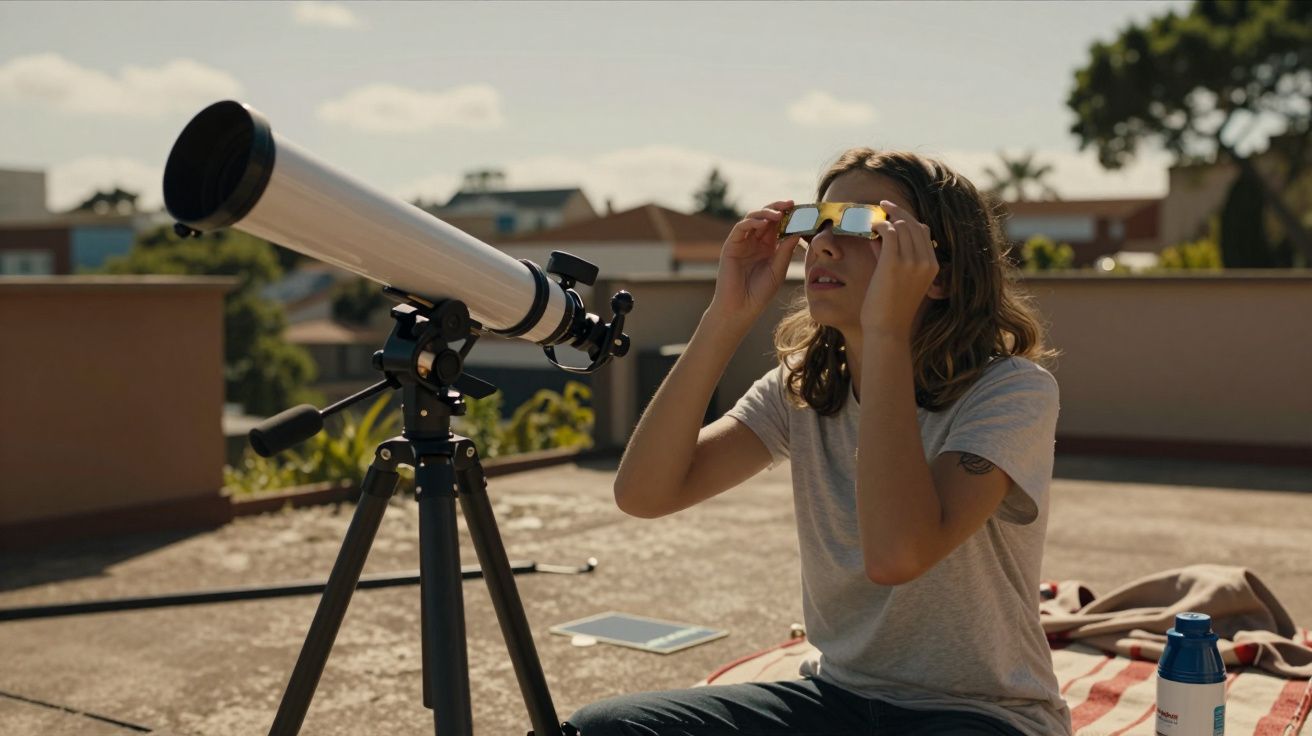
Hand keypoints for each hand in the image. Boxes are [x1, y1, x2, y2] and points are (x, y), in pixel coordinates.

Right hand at [710, 200, 803, 322]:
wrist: (741, 308)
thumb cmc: (760, 293)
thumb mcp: (778, 269)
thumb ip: (786, 250)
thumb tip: (798, 230)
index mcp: (768, 247)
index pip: (778, 225)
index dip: (789, 216)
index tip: (801, 210)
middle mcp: (755, 242)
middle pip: (766, 217)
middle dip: (778, 208)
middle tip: (790, 204)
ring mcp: (743, 242)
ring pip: (753, 218)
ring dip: (766, 212)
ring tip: (779, 214)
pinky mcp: (731, 245)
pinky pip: (741, 228)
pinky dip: (752, 222)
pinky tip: (763, 223)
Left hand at [860, 199, 940, 340]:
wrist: (887, 330)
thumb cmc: (890, 309)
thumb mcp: (899, 280)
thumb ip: (892, 257)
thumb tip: (879, 237)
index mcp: (932, 266)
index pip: (923, 232)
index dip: (908, 219)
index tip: (894, 213)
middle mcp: (926, 261)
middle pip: (914, 224)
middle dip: (898, 211)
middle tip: (883, 204)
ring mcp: (912, 261)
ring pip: (902, 225)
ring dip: (887, 217)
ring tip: (873, 215)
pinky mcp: (894, 262)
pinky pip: (889, 231)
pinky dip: (879, 224)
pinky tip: (871, 225)